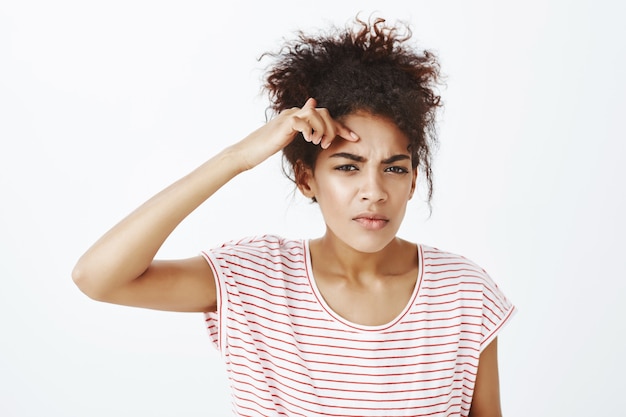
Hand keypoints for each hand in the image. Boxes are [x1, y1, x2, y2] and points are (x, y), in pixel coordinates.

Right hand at [234, 98, 358, 170]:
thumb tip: (312, 119)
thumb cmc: (266, 147)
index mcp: (298, 117)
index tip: (354, 138)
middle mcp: (295, 113)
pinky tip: (310, 140)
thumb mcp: (288, 139)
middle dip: (334, 128)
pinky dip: (310, 130)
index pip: (324, 117)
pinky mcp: (284, 124)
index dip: (340, 127)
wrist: (247, 152)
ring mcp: (289, 116)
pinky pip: (304, 120)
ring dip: (323, 129)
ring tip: (320, 143)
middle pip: (324, 113)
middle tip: (331, 144)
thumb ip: (302, 130)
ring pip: (317, 114)